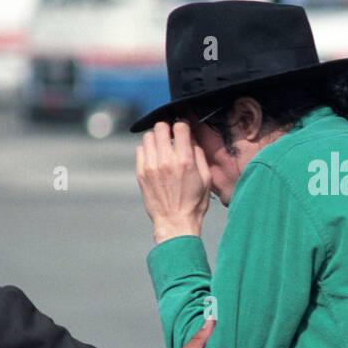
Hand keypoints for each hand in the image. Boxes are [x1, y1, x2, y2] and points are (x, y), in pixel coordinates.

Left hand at [137, 121, 211, 243]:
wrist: (175, 222)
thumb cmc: (194, 203)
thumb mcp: (206, 178)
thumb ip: (199, 155)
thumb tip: (191, 139)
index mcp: (185, 161)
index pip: (180, 127)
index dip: (183, 125)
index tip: (183, 129)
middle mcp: (166, 161)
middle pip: (161, 127)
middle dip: (167, 128)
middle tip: (171, 137)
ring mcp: (151, 167)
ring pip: (148, 137)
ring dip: (156, 138)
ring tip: (162, 147)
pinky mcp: (141, 173)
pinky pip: (140, 150)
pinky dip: (147, 149)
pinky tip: (155, 157)